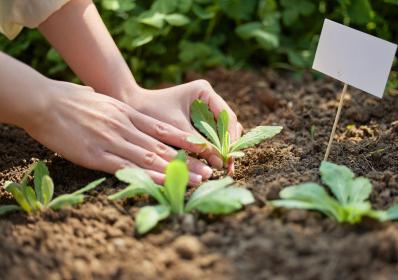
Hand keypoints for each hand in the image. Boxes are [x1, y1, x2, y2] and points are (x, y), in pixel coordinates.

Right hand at [23, 80, 212, 185]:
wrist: (44, 101)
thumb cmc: (70, 99)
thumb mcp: (101, 99)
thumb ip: (116, 108)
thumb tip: (120, 106)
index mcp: (127, 114)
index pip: (162, 129)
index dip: (184, 141)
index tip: (203, 150)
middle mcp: (125, 127)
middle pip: (162, 147)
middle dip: (188, 161)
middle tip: (209, 172)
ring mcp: (112, 141)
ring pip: (151, 159)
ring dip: (176, 171)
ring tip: (197, 181)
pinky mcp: (96, 155)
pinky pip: (127, 168)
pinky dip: (147, 176)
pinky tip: (163, 183)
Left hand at [124, 79, 242, 170]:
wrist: (131, 109)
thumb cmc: (151, 114)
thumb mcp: (177, 129)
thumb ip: (199, 143)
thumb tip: (219, 162)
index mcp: (204, 91)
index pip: (227, 116)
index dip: (230, 138)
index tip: (229, 157)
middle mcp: (208, 98)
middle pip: (228, 124)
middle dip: (228, 145)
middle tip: (229, 166)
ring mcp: (204, 109)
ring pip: (222, 130)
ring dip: (222, 147)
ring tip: (223, 167)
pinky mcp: (198, 120)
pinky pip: (211, 135)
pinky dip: (213, 147)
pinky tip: (213, 161)